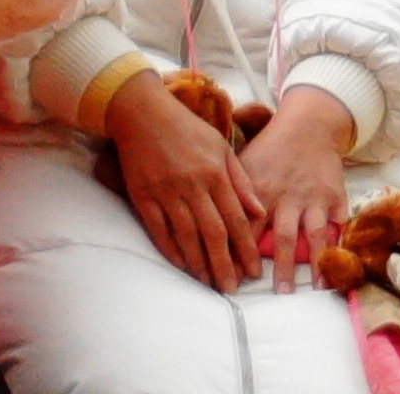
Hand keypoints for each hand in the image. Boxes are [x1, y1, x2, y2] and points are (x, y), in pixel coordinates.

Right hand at [101, 72, 255, 292]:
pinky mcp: (142, 194)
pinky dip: (169, 248)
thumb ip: (240, 180)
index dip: (246, 248)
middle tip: (232, 288)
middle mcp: (192, 185)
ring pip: (186, 235)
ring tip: (208, 282)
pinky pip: (158, 228)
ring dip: (198, 262)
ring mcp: (165, 191)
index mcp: (215, 174)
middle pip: (213, 233)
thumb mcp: (220, 147)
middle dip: (224, 264)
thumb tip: (258, 212)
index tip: (254, 271)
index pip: (235, 220)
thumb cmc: (185, 127)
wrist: (140, 111)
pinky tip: (180, 263)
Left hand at [236, 88, 358, 288]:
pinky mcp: (334, 198)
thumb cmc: (269, 148)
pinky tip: (340, 265)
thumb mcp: (243, 163)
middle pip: (282, 237)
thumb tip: (213, 221)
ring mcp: (313, 199)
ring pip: (313, 235)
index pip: (247, 228)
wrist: (307, 126)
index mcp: (259, 191)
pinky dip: (340, 245)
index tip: (236, 276)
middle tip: (277, 293)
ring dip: (314, 262)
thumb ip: (233, 193)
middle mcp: (287, 198)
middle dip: (280, 267)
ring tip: (314, 287)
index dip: (241, 253)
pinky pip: (338, 225)